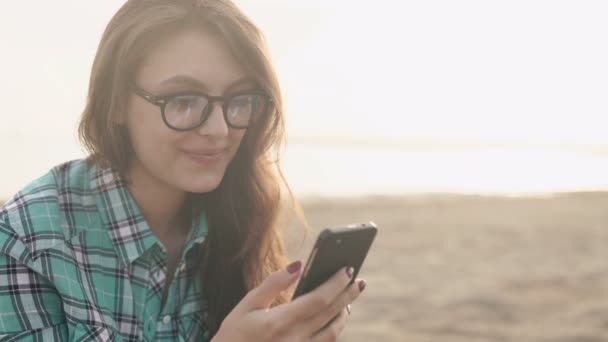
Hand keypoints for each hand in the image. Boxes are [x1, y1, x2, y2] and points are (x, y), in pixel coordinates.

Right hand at [211, 261, 365, 341]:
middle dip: (348, 295)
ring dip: (345, 313)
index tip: (347, 269)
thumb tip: (298, 265)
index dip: (336, 283)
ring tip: (350, 298)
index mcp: (279, 322)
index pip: (318, 300)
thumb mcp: (248, 304)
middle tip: (359, 280)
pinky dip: (335, 329)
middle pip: (331, 314)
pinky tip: (336, 318)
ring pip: (333, 332)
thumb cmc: (235, 333)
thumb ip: (274, 283)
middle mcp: (294, 339)